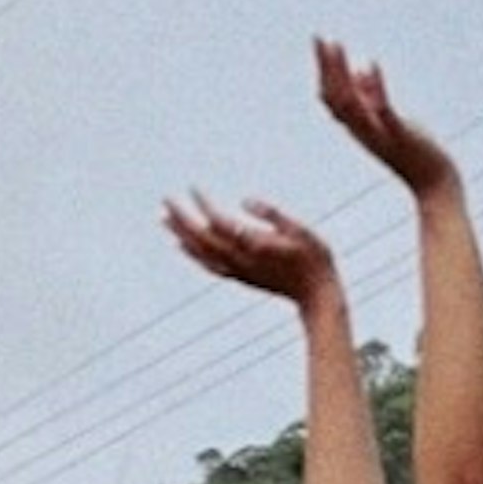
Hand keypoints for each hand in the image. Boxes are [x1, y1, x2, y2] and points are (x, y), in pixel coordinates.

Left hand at [164, 188, 342, 307]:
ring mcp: (238, 271)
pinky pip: (208, 264)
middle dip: (182, 219)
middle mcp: (240, 260)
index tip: (192, 188)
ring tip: (164, 219)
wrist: (317, 295)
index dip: (203, 206)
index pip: (219, 224)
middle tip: (165, 201)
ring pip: (201, 253)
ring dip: (181, 235)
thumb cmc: (313, 258)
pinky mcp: (240, 277)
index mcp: (253, 246)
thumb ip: (272, 215)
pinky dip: (192, 254)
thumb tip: (245, 200)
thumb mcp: (299, 230)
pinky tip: (183, 245)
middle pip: (202, 238)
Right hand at [312, 36, 456, 196]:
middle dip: (326, 68)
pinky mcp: (400, 135)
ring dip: (340, 73)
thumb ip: (370, 97)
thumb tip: (358, 71)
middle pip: (334, 98)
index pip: (330, 98)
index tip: (321, 41)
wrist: (433, 180)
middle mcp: (363, 130)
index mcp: (359, 126)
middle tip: (321, 39)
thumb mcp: (387, 119)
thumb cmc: (412, 150)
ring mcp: (379, 133)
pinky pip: (382, 112)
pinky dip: (374, 88)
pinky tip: (372, 65)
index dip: (323, 70)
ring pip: (349, 104)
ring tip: (337, 45)